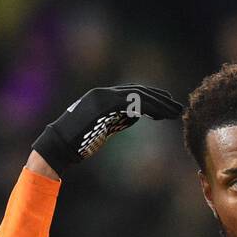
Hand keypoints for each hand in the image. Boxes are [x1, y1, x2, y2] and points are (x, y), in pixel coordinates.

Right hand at [32, 84, 183, 174]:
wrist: (59, 146)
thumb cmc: (79, 141)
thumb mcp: (104, 127)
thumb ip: (119, 118)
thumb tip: (138, 113)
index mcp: (103, 96)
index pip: (133, 92)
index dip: (153, 96)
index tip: (168, 104)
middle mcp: (103, 93)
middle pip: (139, 91)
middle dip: (160, 99)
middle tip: (177, 107)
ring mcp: (102, 98)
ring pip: (137, 96)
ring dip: (158, 104)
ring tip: (174, 113)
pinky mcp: (102, 107)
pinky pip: (129, 104)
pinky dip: (146, 107)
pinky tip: (159, 115)